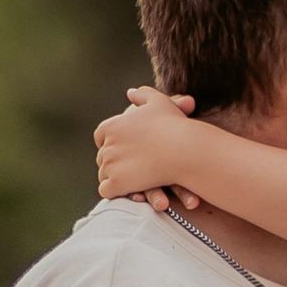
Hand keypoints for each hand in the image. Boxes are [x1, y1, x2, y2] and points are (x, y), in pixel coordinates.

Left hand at [94, 87, 200, 210]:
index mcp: (111, 126)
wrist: (184, 149)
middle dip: (114, 164)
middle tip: (131, 170)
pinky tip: (130, 192)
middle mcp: (106, 145)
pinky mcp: (117, 183)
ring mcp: (111, 165)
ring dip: (115, 180)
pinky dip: (116, 192)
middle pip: (103, 158)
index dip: (114, 144)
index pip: (101, 137)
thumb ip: (143, 96)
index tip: (128, 151)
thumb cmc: (174, 125)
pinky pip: (107, 191)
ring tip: (132, 183)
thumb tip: (130, 93)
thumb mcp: (159, 102)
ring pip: (104, 175)